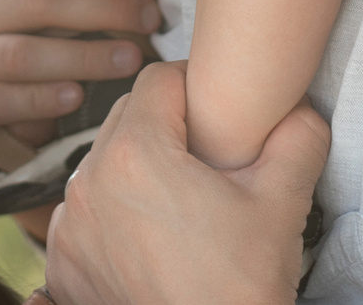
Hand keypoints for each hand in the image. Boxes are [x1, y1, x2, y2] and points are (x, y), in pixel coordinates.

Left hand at [43, 63, 328, 304]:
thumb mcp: (284, 202)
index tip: (217, 115)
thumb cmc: (242, 287)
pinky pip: (85, 215)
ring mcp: (67, 229)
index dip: (193, 87)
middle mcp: (87, 184)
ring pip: (103, 166)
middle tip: (207, 160)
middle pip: (127, 119)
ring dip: (136, 172)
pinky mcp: (62, 266)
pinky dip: (113, 217)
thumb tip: (300, 109)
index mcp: (136, 154)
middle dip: (166, 129)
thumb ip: (298, 137)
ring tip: (181, 204)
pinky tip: (152, 239)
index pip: (158, 79)